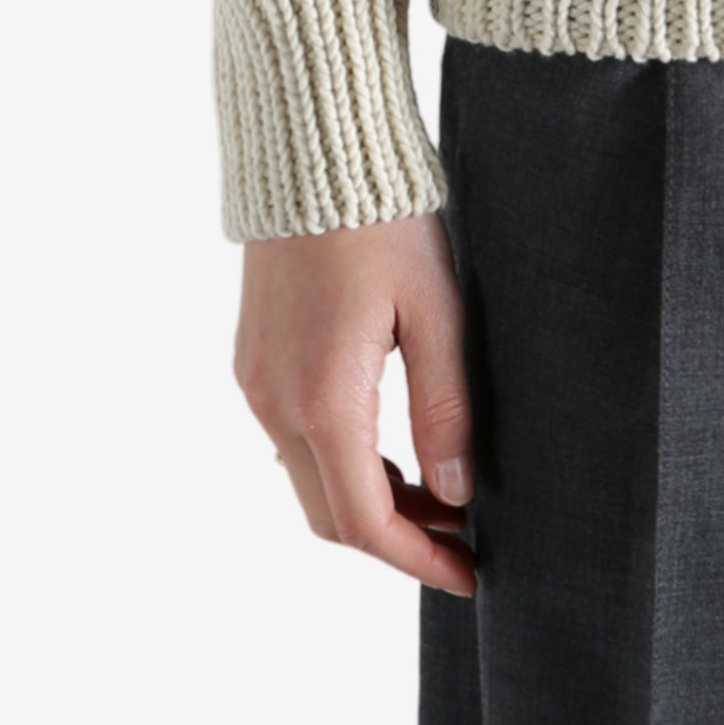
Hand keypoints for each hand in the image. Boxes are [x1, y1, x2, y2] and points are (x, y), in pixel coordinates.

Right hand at [233, 211, 477, 596]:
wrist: (313, 150)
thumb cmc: (386, 221)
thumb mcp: (436, 311)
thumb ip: (445, 408)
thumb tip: (457, 490)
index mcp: (323, 400)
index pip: (364, 521)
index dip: (418, 558)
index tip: (469, 574)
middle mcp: (275, 403)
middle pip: (330, 515)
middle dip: (397, 539)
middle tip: (464, 539)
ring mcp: (256, 384)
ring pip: (310, 482)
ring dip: (370, 501)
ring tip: (443, 494)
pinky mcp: (254, 361)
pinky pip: (295, 442)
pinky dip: (343, 464)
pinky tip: (394, 450)